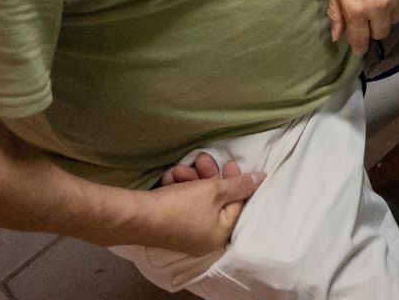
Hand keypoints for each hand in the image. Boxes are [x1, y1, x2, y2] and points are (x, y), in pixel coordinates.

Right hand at [142, 156, 262, 255]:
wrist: (137, 216)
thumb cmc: (181, 205)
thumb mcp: (214, 191)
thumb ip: (240, 185)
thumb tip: (261, 179)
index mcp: (220, 235)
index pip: (238, 204)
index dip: (236, 181)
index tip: (230, 163)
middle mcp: (204, 239)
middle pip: (216, 201)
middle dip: (208, 176)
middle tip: (202, 159)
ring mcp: (185, 234)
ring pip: (196, 199)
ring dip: (190, 179)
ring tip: (179, 169)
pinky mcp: (169, 226)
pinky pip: (180, 204)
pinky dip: (178, 188)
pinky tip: (169, 177)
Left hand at [329, 0, 398, 56]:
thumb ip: (337, 13)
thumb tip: (337, 36)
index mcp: (356, 9)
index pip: (361, 40)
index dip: (358, 46)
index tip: (358, 47)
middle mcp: (379, 7)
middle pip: (381, 33)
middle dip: (373, 28)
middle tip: (367, 16)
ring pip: (395, 19)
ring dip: (387, 15)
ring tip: (380, 0)